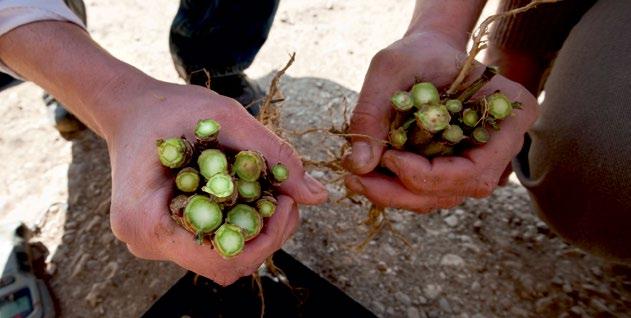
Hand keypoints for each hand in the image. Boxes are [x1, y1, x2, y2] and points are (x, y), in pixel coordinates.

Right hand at [102, 78, 327, 284]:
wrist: (132, 109)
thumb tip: (318, 196)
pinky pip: (217, 241)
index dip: (266, 237)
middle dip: (269, 233)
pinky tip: (253, 194)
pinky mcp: (172, 235)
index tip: (285, 200)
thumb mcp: (223, 117)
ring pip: (226, 257)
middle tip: (288, 195)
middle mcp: (148, 244)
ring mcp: (159, 243)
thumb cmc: (168, 108)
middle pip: (228, 264)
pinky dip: (243, 221)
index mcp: (146, 223)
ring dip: (259, 229)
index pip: (222, 259)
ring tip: (273, 192)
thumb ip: (272, 154)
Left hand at [344, 32, 538, 212]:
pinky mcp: (457, 168)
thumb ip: (373, 111)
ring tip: (356, 180)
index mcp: (509, 117)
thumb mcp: (391, 67)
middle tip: (358, 182)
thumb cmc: (417, 51)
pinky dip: (397, 189)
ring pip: (442, 196)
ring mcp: (482, 161)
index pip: (476, 169)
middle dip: (405, 192)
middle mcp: (502, 147)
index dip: (430, 175)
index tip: (388, 158)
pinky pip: (431, 191)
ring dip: (396, 195)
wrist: (430, 52)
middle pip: (459, 189)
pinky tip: (368, 177)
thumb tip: (360, 165)